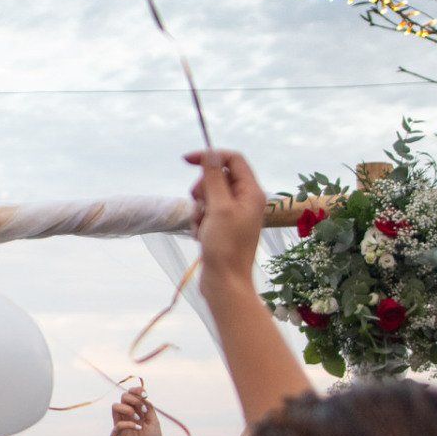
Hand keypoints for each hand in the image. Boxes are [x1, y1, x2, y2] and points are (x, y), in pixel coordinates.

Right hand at [109, 388, 163, 435]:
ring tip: (138, 418)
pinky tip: (138, 429)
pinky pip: (118, 424)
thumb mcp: (154, 423)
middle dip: (133, 399)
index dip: (136, 390)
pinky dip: (129, 424)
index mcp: (136, 412)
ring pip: (115, 406)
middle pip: (123, 397)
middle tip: (143, 410)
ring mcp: (120, 425)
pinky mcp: (116, 435)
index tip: (145, 394)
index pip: (131, 395)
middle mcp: (126, 416)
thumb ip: (148, 408)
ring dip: (128, 409)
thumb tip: (142, 396)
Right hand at [185, 150, 265, 287]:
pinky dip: (198, 221)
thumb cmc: (226, 246)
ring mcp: (233, 214)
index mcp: (251, 192)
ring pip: (208, 196)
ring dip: (198, 208)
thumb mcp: (218, 208)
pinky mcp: (222, 226)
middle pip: (217, 177)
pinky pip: (205, 213)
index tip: (186, 160)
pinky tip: (201, 236)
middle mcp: (245, 200)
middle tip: (202, 206)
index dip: (210, 156)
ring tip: (202, 227)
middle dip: (202, 189)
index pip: (232, 159)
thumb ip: (213, 178)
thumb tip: (209, 153)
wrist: (225, 282)